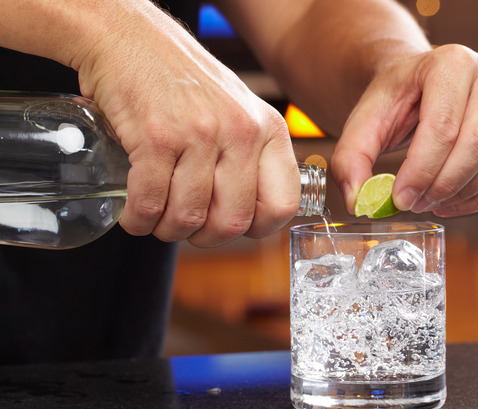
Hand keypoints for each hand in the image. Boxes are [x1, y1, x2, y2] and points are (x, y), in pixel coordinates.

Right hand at [76, 2, 299, 246]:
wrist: (130, 38)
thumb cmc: (185, 82)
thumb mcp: (239, 112)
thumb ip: (252, 157)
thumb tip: (251, 219)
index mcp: (270, 130)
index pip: (282, 205)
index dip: (256, 229)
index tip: (232, 226)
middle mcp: (241, 132)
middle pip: (232, 223)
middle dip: (204, 238)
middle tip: (186, 226)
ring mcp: (200, 134)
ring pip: (189, 218)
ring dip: (166, 230)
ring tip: (157, 217)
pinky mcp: (156, 137)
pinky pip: (150, 203)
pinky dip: (138, 219)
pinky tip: (134, 213)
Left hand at [331, 44, 477, 216]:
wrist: (421, 84)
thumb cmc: (397, 98)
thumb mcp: (365, 120)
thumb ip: (351, 159)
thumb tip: (359, 202)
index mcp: (450, 62)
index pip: (443, 125)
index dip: (422, 170)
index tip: (399, 198)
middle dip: (443, 184)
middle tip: (414, 204)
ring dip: (460, 194)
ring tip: (428, 202)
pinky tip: (449, 204)